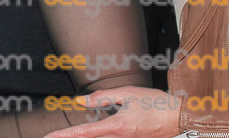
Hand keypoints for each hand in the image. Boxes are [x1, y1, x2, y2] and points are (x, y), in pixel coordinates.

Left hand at [42, 87, 180, 137]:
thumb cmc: (156, 104)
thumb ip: (104, 97)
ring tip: (67, 134)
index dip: (65, 135)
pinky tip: (92, 131)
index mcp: (117, 126)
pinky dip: (97, 136)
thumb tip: (82, 100)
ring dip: (85, 136)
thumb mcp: (128, 94)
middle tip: (51, 137)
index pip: (85, 132)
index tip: (49, 137)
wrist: (179, 118)